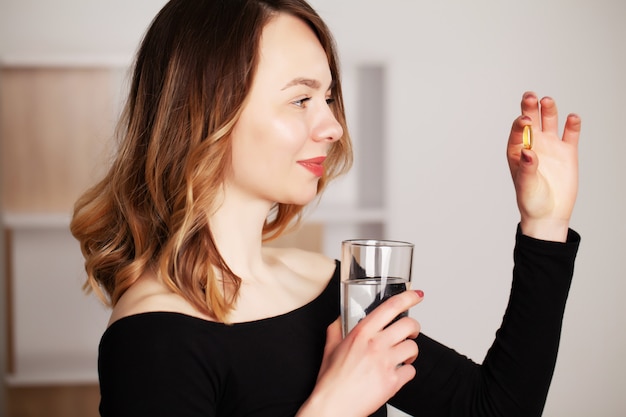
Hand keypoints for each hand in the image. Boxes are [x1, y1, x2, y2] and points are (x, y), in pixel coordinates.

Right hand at [297, 290, 423, 416]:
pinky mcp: (393, 382)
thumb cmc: (331, 380)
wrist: (333, 406)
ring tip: (402, 356)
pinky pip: (411, 371)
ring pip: (413, 348)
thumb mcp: (330, 348)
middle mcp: (376, 345)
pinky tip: (397, 373)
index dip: (408, 297)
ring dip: (410, 351)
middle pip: (409, 325)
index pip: (390, 307)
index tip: (417, 295)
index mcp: (362, 333)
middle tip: (410, 332)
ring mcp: (386, 363)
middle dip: (414, 328)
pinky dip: (407, 372)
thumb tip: (340, 319)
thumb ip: (336, 329)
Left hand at [506, 92, 580, 241]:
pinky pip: (570, 134)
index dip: (520, 123)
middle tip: (530, 96)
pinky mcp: (567, 151)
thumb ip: (527, 169)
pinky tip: (572, 118)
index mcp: (517, 151)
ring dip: (548, 110)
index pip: (517, 131)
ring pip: (549, 122)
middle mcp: (533, 144)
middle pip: (531, 120)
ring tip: (547, 100)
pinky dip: (572, 125)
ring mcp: (550, 146)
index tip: (525, 119)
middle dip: (529, 107)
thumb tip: (528, 152)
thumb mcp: (526, 186)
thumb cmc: (530, 200)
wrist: (549, 213)